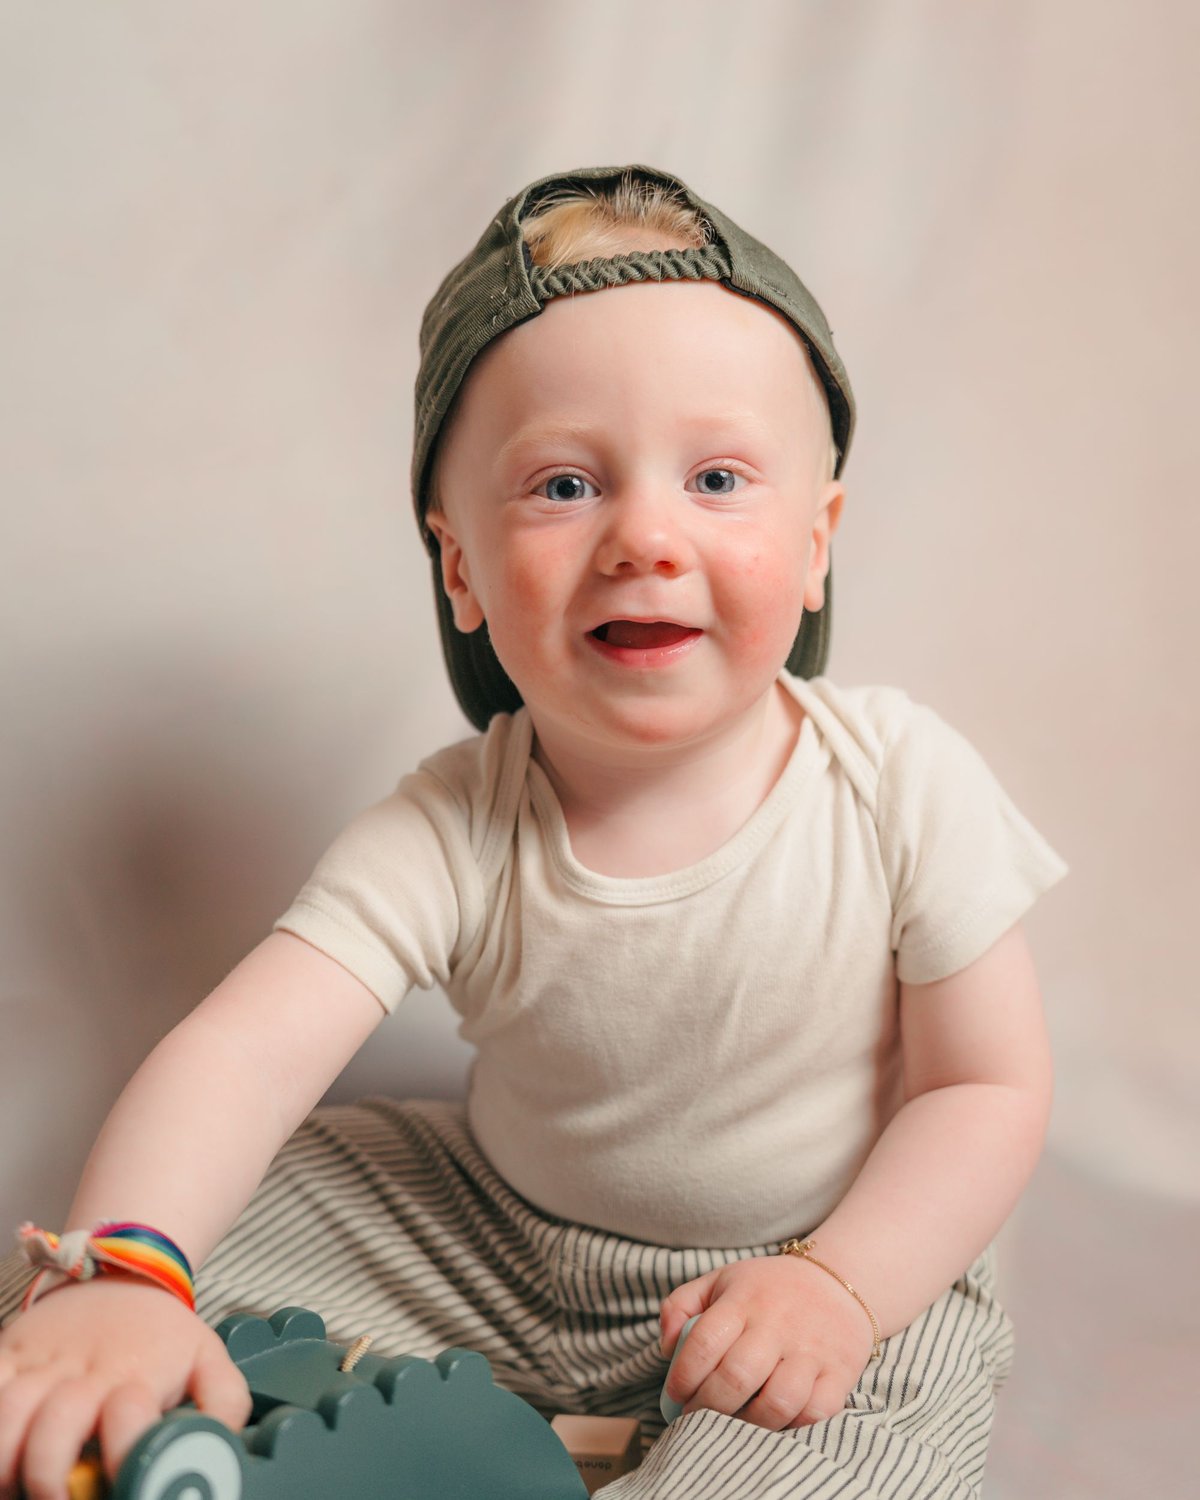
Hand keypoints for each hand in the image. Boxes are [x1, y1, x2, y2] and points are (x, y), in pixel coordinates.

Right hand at [0, 1277, 250, 1499]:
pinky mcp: (9, 1352)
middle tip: (55, 1498)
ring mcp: (43, 1362)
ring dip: (3, 1458)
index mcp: (138, 1376)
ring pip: (7, 1411)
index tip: (122, 1477)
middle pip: (57, 1424)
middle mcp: (86, 1371)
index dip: (125, 1450)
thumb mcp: (206, 1357)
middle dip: (48, 1474)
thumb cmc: (161, 1331)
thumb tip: (223, 1448)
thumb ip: (222, 1402)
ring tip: (10, 1485)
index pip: (129, 1417)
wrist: (123, 1268)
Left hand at [659, 1252, 877, 1430]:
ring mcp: (812, 1349)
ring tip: (733, 1424)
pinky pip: (815, 1412)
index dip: (682, 1377)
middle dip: (708, 1407)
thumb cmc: (768, 1288)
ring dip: (747, 1424)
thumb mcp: (720, 1280)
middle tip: (697, 1417)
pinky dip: (791, 1427)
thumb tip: (666, 1350)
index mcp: (744, 1299)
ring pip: (777, 1402)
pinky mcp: (840, 1372)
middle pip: (737, 1377)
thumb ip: (680, 1306)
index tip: (674, 1395)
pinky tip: (773, 1422)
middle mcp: (778, 1323)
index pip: (704, 1342)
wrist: (839, 1278)